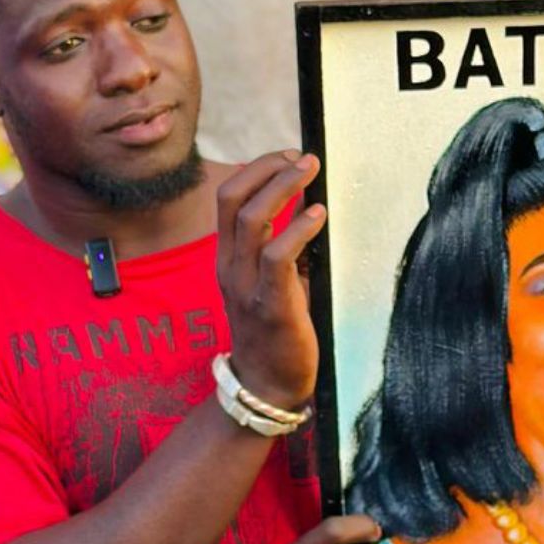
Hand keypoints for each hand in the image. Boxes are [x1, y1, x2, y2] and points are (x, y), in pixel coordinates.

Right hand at [217, 151, 323, 410]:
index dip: (255, 169)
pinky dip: (298, 228)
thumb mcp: (272, 281)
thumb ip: (283, 247)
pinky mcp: (270, 304)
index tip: (286, 156)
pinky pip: (278, 256)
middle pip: (233, 199)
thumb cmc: (276, 331)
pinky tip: (317, 215)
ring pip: (252, 219)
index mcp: (227, 258)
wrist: (268, 387)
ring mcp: (246, 285)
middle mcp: (229, 266)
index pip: (227, 197)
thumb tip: (307, 206)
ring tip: (309, 172)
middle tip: (301, 158)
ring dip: (282, 188)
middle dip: (267, 169)